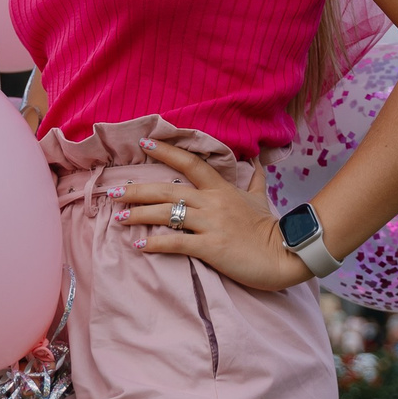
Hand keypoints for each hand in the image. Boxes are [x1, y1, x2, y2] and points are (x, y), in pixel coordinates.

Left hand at [110, 137, 313, 291]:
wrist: (285, 254)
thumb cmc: (269, 229)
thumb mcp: (262, 198)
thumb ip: (256, 179)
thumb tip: (258, 161)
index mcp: (221, 188)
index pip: (190, 163)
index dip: (167, 151)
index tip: (144, 144)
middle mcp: (212, 202)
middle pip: (168, 189)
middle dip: (137, 190)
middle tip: (113, 192)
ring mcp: (211, 224)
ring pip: (167, 213)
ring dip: (139, 215)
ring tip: (118, 218)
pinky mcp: (211, 247)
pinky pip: (177, 243)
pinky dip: (155, 243)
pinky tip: (139, 245)